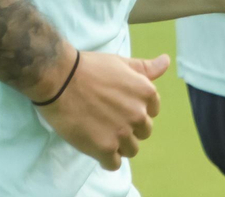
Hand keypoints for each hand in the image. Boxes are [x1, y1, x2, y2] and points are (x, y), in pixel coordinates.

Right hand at [37, 51, 166, 170]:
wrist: (58, 79)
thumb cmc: (88, 68)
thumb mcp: (120, 63)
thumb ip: (145, 68)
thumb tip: (166, 61)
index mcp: (146, 92)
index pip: (152, 112)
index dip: (134, 109)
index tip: (118, 105)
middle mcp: (138, 114)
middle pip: (143, 132)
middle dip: (128, 127)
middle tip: (106, 117)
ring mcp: (123, 133)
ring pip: (130, 149)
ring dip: (117, 144)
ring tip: (99, 130)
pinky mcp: (105, 148)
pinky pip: (114, 164)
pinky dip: (105, 158)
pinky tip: (94, 144)